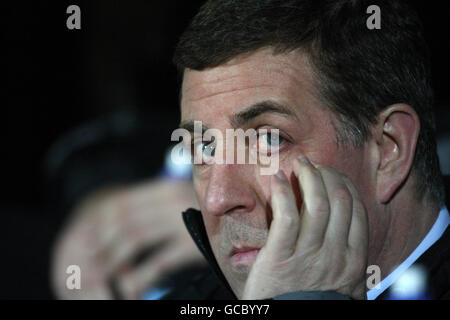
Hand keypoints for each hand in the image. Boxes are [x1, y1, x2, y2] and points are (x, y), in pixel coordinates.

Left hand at [51, 179, 204, 298]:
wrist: (251, 222)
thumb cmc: (208, 218)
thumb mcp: (180, 205)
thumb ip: (153, 210)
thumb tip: (114, 223)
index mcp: (165, 187)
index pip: (119, 204)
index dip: (97, 226)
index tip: (85, 245)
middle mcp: (173, 198)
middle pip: (123, 221)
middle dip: (102, 247)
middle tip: (89, 266)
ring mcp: (185, 219)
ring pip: (136, 238)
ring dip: (115, 262)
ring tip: (103, 279)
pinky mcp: (195, 243)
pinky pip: (158, 262)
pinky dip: (140, 277)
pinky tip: (129, 288)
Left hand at [242, 156, 368, 299]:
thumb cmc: (312, 304)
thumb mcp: (344, 286)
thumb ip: (348, 259)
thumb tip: (350, 234)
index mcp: (353, 260)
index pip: (355, 209)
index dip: (343, 185)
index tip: (331, 175)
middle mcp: (336, 255)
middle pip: (339, 200)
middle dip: (327, 175)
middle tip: (313, 165)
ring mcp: (308, 255)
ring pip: (316, 203)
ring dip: (308, 177)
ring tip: (299, 164)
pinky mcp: (280, 257)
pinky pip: (286, 216)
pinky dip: (283, 193)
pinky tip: (277, 179)